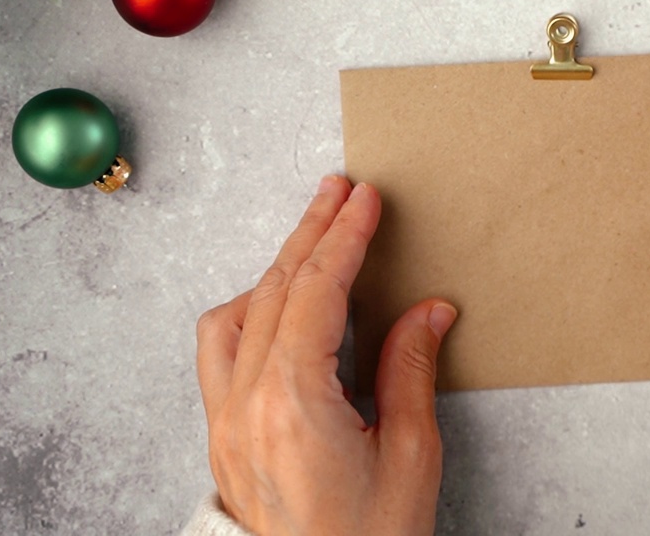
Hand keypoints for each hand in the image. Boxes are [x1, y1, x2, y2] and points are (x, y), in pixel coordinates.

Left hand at [195, 176, 456, 534]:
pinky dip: (251, 309)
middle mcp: (245, 404)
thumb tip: (428, 311)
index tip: (365, 199)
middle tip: (339, 191)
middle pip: (273, 290)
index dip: (343, 238)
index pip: (315, 293)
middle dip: (310, 233)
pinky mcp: (223, 434)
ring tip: (313, 236)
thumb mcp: (410, 457)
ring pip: (237, 314)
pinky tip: (278, 303)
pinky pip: (221, 349)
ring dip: (276, 267)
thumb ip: (411, 373)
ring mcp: (225, 419)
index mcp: (293, 405)